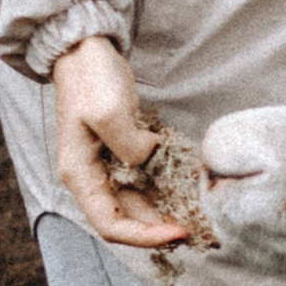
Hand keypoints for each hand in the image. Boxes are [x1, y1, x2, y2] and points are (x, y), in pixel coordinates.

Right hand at [52, 35, 184, 250]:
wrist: (84, 48)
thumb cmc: (90, 78)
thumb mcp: (109, 111)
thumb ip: (130, 146)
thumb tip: (149, 161)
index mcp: (80, 174)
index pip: (110, 224)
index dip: (144, 236)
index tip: (179, 233)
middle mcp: (92, 177)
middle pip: (129, 218)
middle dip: (164, 229)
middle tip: (205, 232)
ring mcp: (108, 166)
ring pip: (141, 203)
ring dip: (169, 212)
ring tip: (204, 216)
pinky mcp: (124, 152)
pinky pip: (147, 180)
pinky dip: (169, 188)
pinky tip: (194, 188)